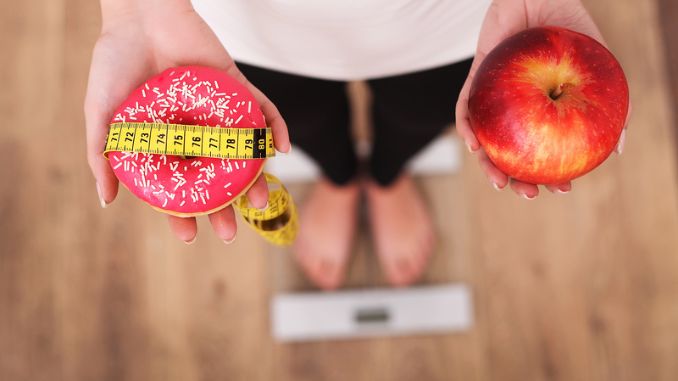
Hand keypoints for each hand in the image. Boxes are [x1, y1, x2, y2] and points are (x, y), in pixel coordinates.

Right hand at [85, 0, 289, 242]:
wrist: (138, 14)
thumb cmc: (114, 63)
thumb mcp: (102, 114)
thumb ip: (103, 155)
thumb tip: (106, 200)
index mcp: (165, 143)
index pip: (178, 187)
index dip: (183, 214)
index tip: (188, 236)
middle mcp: (195, 132)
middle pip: (215, 177)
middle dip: (224, 207)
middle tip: (229, 230)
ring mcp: (218, 112)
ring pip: (241, 152)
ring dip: (255, 178)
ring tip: (261, 202)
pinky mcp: (237, 88)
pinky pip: (262, 110)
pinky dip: (275, 129)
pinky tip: (281, 151)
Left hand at [455, 0, 628, 197]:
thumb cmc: (569, 29)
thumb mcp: (599, 68)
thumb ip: (611, 104)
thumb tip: (618, 148)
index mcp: (543, 110)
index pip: (545, 150)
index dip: (552, 174)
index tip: (561, 189)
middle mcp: (516, 108)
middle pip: (512, 153)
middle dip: (517, 180)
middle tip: (528, 194)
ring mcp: (494, 97)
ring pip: (486, 140)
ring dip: (489, 165)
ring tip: (500, 183)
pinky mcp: (474, 79)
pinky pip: (465, 109)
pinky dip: (466, 129)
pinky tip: (474, 146)